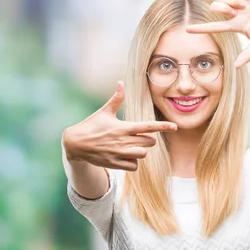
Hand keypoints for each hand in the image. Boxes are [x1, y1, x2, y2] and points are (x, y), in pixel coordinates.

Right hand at [62, 81, 176, 170]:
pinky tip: (125, 157)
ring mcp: (119, 153)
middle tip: (137, 137)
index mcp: (123, 127)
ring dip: (140, 151)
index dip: (163, 126)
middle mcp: (123, 140)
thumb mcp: (104, 112)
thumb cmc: (91, 126)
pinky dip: (133, 163)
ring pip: (143, 154)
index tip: (175, 126)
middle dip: (148, 140)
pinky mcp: (114, 163)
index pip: (148, 126)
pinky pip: (134, 166)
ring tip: (130, 147)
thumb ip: (116, 99)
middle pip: (150, 142)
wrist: (74, 144)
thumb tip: (121, 82)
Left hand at [186, 0, 249, 67]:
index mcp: (236, 26)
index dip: (201, 28)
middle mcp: (236, 14)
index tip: (187, 30)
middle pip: (216, 7)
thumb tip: (237, 67)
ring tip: (244, 6)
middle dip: (219, 7)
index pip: (215, 27)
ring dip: (231, 0)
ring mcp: (242, 3)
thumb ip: (248, 55)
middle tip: (232, 12)